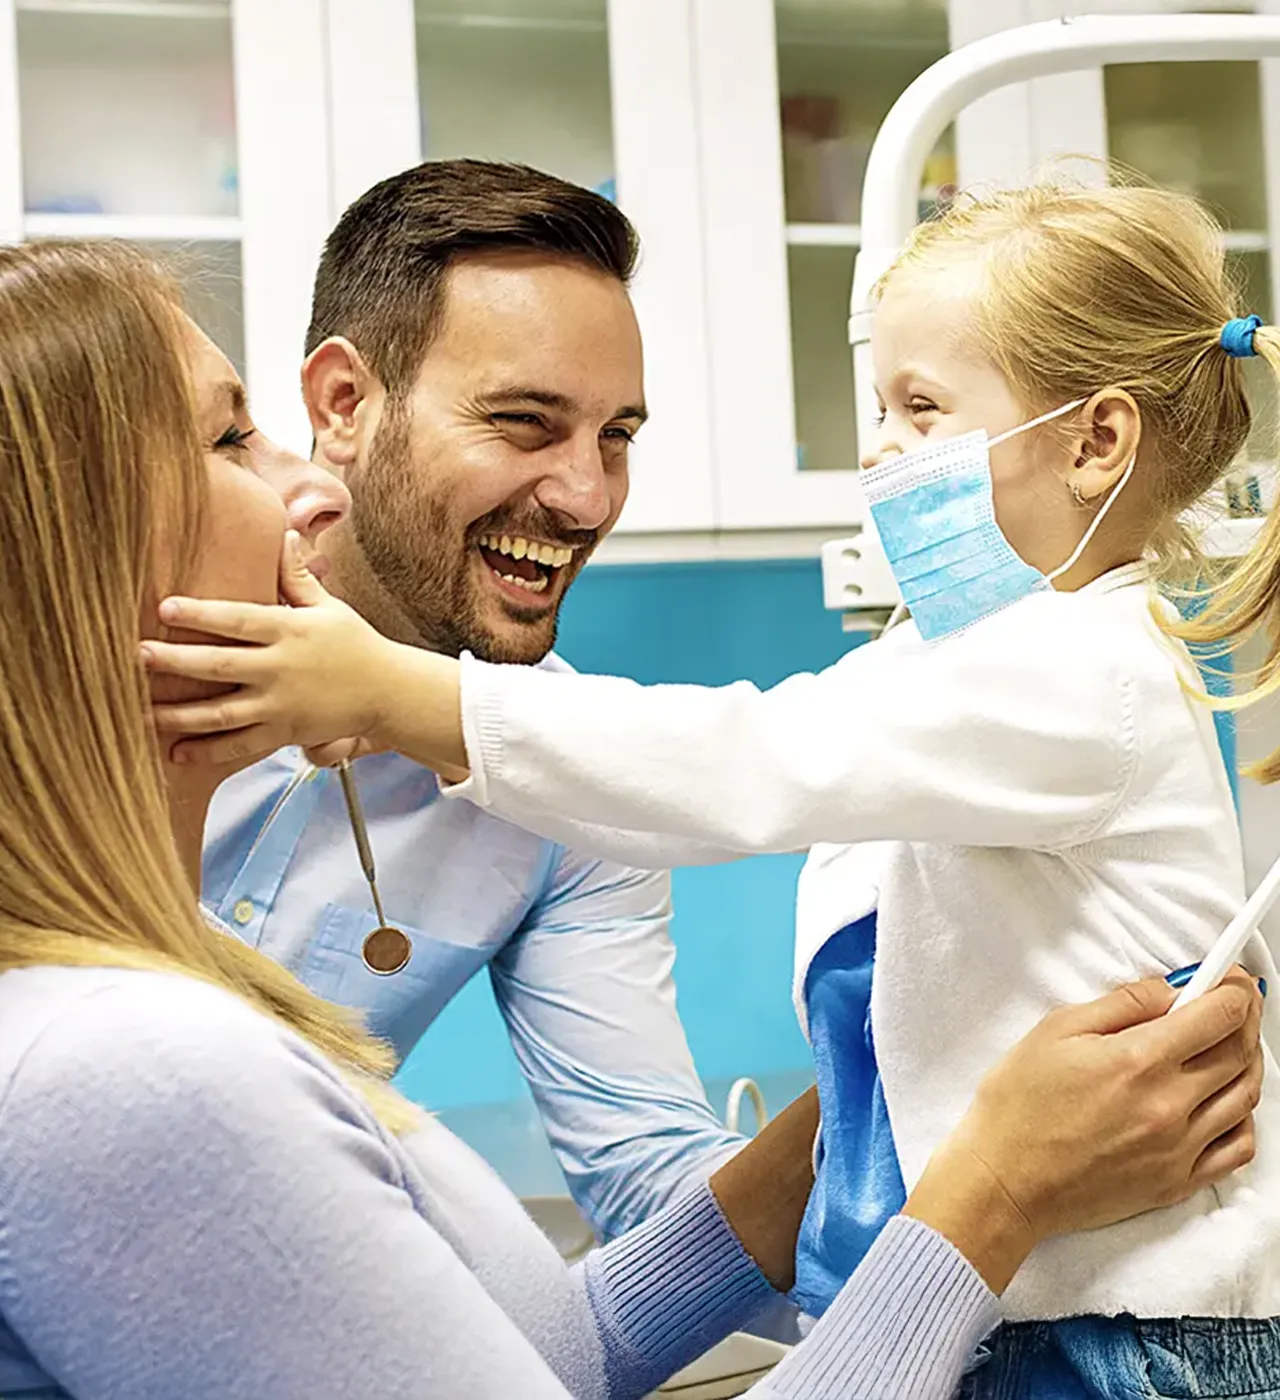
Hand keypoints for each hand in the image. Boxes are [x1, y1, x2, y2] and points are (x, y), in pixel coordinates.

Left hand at [143, 531, 398, 766]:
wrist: (388, 692)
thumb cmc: (355, 643)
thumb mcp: (327, 607)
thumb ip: (297, 577)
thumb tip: (284, 535)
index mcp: (289, 630)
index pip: (239, 620)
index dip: (201, 613)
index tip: (164, 606)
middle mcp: (281, 668)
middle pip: (220, 665)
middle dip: (175, 661)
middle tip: (135, 656)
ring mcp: (281, 704)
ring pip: (221, 713)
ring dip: (178, 714)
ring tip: (141, 710)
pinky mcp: (284, 732)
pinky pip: (240, 745)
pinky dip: (208, 751)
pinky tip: (176, 752)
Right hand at [906, 967, 1263, 1293]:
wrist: (1005, 1181)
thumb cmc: (1019, 1105)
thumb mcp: (1055, 1031)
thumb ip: (1121, 1004)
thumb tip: (1168, 990)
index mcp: (1139, 1060)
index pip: (1218, 1015)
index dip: (1234, 989)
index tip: (1233, 978)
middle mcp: (1170, 1104)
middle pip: (1239, 1051)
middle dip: (1244, 1017)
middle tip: (1236, 1001)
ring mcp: (1179, 1148)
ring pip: (1246, 1096)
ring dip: (1249, 1061)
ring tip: (1232, 1044)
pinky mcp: (1177, 1181)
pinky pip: (1238, 1148)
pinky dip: (1245, 1118)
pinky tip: (1227, 1102)